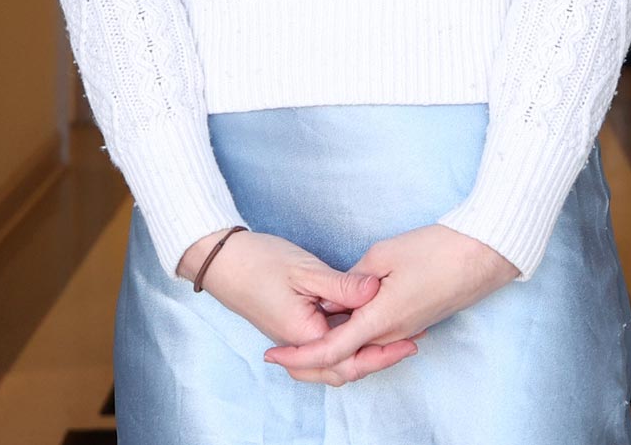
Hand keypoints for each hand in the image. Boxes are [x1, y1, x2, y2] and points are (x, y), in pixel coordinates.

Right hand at [177, 228, 413, 372]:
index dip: (383, 353)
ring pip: (331, 364)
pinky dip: (344, 345)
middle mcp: (298, 346)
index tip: (410, 340)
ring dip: (361, 356)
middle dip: (377, 360)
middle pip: (343, 370)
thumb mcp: (304, 269)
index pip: (350, 358)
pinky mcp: (291, 330)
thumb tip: (376, 291)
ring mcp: (293, 340)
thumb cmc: (258, 261)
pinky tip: (361, 327)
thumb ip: (342, 285)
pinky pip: (323, 350)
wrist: (220, 260)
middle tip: (408, 345)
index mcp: (303, 336)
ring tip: (390, 340)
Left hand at [263, 224, 518, 385]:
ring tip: (304, 334)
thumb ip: (353, 280)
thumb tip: (337, 296)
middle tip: (281, 351)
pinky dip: (354, 335)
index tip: (271, 354)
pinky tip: (342, 317)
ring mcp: (407, 329)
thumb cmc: (437, 249)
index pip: (330, 350)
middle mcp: (393, 333)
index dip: (298, 356)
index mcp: (380, 319)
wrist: (485, 254)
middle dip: (310, 358)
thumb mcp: (383, 254)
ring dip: (333, 344)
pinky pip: (378, 337)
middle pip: (344, 357)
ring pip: (362, 347)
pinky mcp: (415, 321)